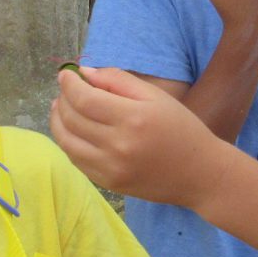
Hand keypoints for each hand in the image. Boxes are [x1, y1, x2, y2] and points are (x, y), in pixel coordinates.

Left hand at [52, 66, 227, 206]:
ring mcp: (111, 169)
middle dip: (62, 99)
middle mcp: (119, 146)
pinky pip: (77, 161)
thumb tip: (85, 73)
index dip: (69, 84)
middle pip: (73, 119)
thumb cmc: (181, 129)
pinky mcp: (109, 184)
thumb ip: (119, 80)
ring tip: (60, 108)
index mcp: (133, 119)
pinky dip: (68, 143)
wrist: (200, 174)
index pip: (84, 99)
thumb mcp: (156, 97)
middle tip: (65, 90)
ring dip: (58, 122)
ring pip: (68, 142)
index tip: (65, 74)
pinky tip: (71, 131)